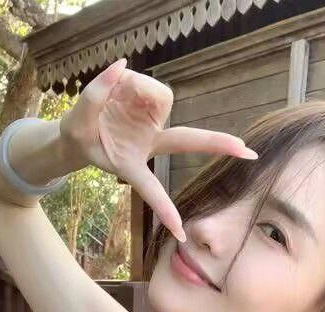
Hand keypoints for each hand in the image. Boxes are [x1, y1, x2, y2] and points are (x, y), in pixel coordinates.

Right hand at [59, 58, 257, 242]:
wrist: (78, 130)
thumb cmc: (79, 135)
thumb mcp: (76, 123)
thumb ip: (95, 95)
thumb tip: (122, 66)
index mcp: (131, 163)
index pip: (151, 189)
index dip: (164, 208)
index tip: (180, 232)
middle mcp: (150, 145)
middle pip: (187, 141)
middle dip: (217, 144)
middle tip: (249, 151)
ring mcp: (154, 127)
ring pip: (157, 99)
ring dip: (135, 88)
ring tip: (110, 89)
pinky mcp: (152, 109)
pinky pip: (150, 87)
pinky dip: (133, 81)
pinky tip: (117, 83)